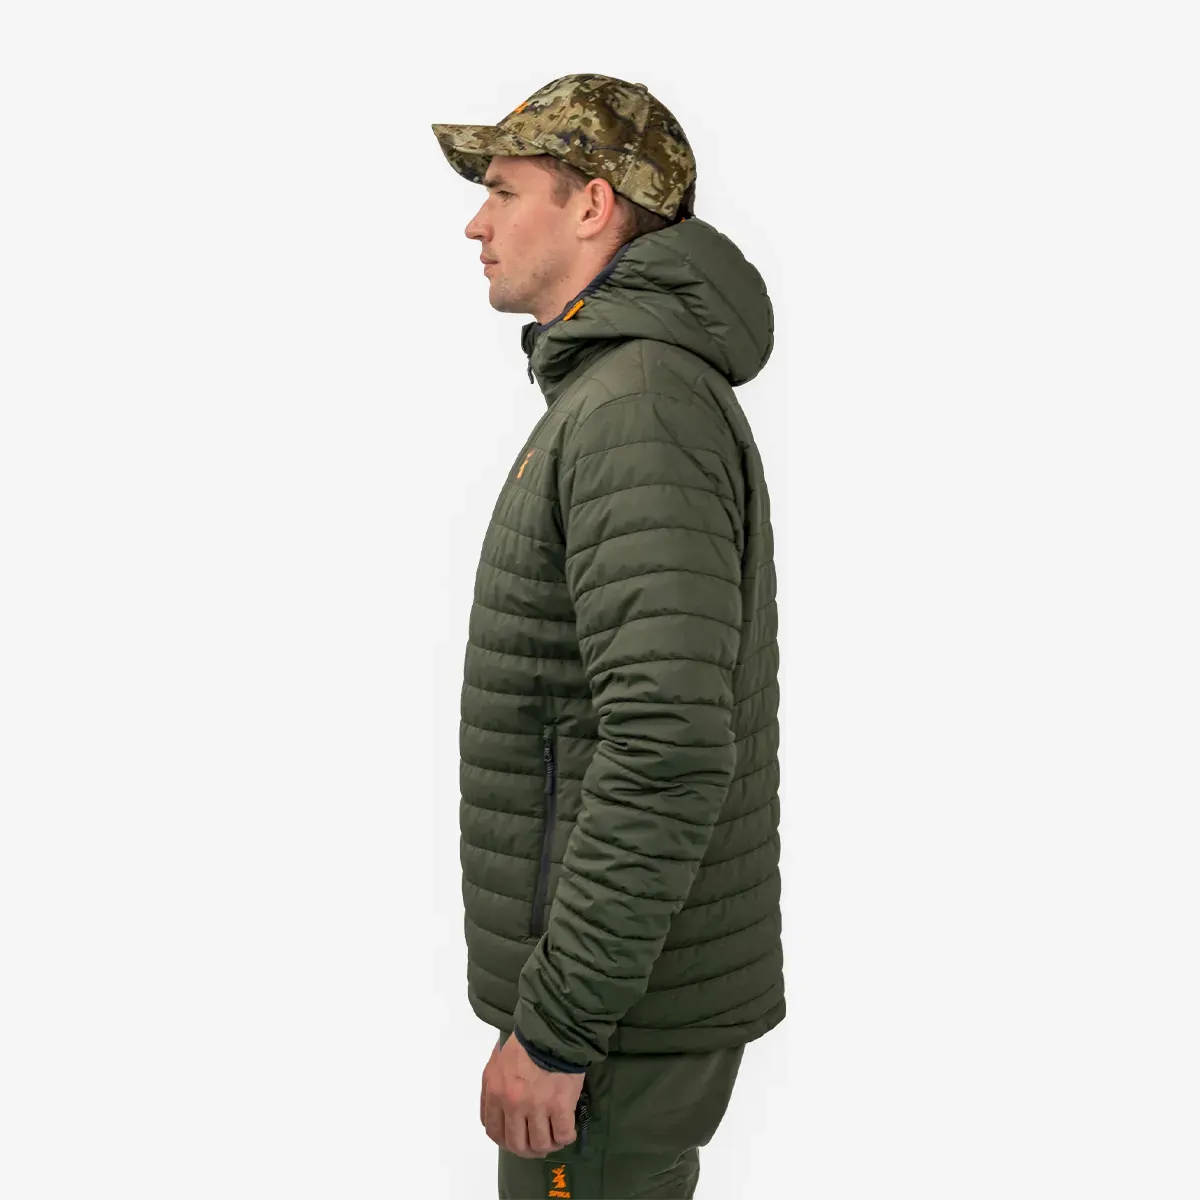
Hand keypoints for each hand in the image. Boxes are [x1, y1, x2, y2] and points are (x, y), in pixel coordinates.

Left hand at [481, 1033, 583, 1158]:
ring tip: (555, 1137)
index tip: (516, 1139)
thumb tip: (496, 1109)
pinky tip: (568, 1131)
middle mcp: (513, 1104)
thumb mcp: (497, 1061)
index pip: (494, 1131)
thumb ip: (492, 1086)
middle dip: (527, 1149)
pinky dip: (566, 1138)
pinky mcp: (560, 1106)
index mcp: (495, 1092)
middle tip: (537, 1144)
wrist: (553, 1029)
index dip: (506, 1141)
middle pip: (517, 1144)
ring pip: (540, 1144)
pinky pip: (563, 1135)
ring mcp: (537, 1107)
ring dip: (548, 1145)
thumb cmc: (525, 1042)